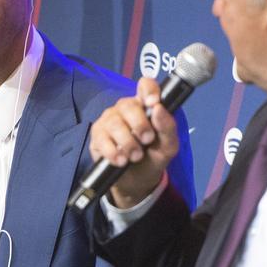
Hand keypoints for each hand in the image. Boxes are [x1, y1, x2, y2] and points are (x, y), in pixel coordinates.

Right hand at [86, 76, 178, 207]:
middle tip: (146, 141)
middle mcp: (125, 109)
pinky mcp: (97, 136)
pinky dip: (114, 152)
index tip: (153, 104)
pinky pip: (102, 140)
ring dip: (128, 143)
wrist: (138, 181)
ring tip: (135, 156)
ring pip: (115, 124)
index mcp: (145, 105)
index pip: (145, 85)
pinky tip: (121, 161)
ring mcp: (109, 120)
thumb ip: (168, 127)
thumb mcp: (168, 146)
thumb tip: (158, 109)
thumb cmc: (153, 157)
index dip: (149, 91)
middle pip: (128, 106)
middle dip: (139, 125)